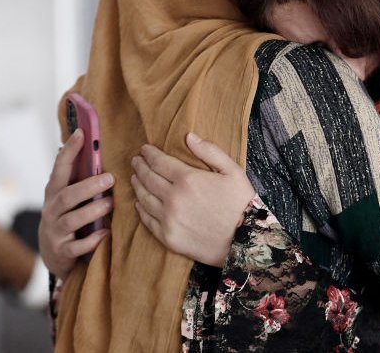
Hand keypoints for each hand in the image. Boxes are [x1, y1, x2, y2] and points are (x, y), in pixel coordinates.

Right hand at [38, 128, 114, 278]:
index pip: (59, 168)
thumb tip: (89, 144)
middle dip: (88, 186)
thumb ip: (77, 177)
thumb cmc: (67, 217)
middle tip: (110, 178)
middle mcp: (52, 210)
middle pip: (67, 196)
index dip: (69, 150)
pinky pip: (77, 246)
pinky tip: (106, 233)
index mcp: (54, 192)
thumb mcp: (67, 198)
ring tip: (110, 204)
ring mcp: (55, 232)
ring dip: (93, 211)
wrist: (53, 255)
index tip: (81, 133)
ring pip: (72, 220)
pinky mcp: (62, 252)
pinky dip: (92, 240)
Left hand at [130, 133, 255, 266]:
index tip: (144, 149)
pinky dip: (140, 209)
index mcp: (187, 179)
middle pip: (148, 178)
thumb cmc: (241, 204)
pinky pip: (147, 220)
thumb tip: (189, 137)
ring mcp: (168, 219)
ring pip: (144, 198)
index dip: (149, 154)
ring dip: (137, 186)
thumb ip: (210, 152)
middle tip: (135, 161)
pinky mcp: (168, 237)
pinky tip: (139, 203)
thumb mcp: (233, 171)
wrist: (245, 242)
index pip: (159, 162)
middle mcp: (173, 198)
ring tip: (134, 178)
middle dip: (140, 167)